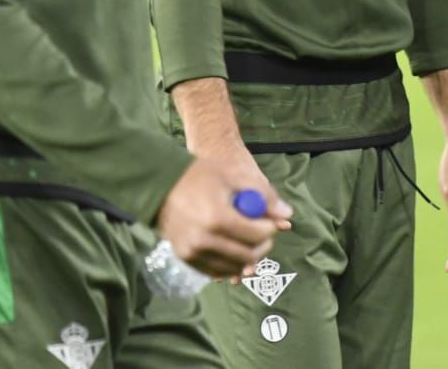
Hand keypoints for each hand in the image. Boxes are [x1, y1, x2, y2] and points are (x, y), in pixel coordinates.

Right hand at [155, 155, 289, 279]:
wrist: (159, 186)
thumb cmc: (199, 176)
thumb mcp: (233, 176)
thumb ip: (263, 194)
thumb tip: (287, 214)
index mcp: (217, 217)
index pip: (256, 235)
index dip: (269, 229)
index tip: (269, 222)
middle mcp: (203, 240)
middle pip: (246, 256)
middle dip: (262, 246)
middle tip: (264, 235)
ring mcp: (192, 252)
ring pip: (232, 267)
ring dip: (247, 258)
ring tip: (250, 243)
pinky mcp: (184, 258)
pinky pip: (214, 271)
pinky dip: (229, 265)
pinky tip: (233, 251)